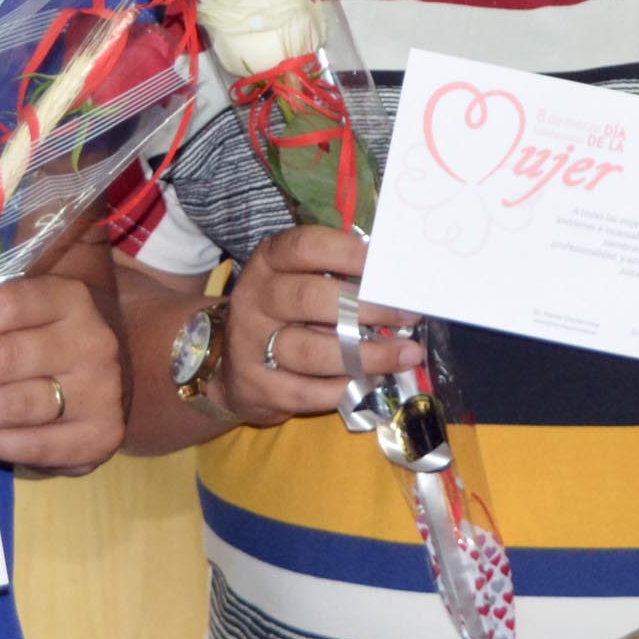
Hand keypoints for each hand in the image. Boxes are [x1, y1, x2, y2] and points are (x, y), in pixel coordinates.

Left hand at [0, 274, 124, 473]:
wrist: (122, 370)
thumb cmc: (57, 334)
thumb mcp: (40, 303)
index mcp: (72, 299)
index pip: (8, 305)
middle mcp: (92, 342)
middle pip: (6, 357)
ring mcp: (101, 391)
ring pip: (18, 405)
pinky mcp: (101, 435)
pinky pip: (35, 445)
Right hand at [218, 225, 420, 428]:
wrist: (230, 364)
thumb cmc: (282, 314)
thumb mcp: (296, 282)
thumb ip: (336, 275)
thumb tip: (396, 278)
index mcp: (268, 263)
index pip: (304, 247)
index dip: (347, 252)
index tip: (386, 265)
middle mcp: (254, 299)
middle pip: (309, 298)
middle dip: (367, 307)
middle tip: (408, 316)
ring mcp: (252, 345)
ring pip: (311, 351)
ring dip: (366, 355)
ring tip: (406, 355)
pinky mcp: (258, 387)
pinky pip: (309, 392)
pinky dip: (346, 387)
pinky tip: (374, 380)